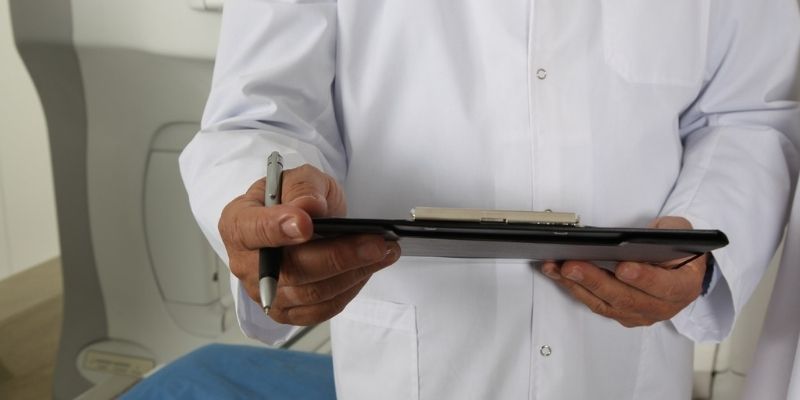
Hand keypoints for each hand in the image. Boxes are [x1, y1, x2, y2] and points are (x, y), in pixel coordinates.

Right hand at [218, 164, 400, 325]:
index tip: (306, 224)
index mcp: (238, 224)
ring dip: (354, 273)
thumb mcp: (300, 178)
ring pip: (311, 293)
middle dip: (338, 256)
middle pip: (290, 270)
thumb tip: (308, 207)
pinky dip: (350, 289)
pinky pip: (322, 309)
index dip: (277, 229)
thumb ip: (302, 188)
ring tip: (384, 251)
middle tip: (376, 242)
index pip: (252, 230)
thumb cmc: (295, 198)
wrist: (301, 220)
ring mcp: (266, 293)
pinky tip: (369, 269)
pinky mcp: (289, 311)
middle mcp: (246, 264)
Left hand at [541, 216, 706, 327]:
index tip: (623, 267)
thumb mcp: (682, 232)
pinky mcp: (621, 314)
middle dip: (595, 281)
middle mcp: (662, 306)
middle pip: (625, 298)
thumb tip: (638, 236)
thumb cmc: (679, 250)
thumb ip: (668, 232)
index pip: (664, 286)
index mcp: (683, 287)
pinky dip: (574, 289)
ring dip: (577, 286)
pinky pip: (595, 304)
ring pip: (605, 304)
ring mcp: (639, 314)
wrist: (680, 270)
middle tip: (572, 266)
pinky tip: (558, 274)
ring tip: (556, 268)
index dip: (644, 278)